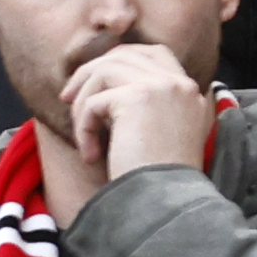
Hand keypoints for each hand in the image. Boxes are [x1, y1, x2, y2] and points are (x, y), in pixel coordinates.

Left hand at [62, 38, 217, 185]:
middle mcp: (179, 83)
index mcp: (189, 91)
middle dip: (89, 72)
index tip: (94, 82)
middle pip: (123, 54)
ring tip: (83, 136)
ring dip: (82, 103)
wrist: (166, 204)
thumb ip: (146, 105)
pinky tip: (90, 155)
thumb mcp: (161, 134)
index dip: (119, 60)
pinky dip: (83, 127)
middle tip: (67, 98)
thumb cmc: (158, 181)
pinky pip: (94, 102)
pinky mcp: (137, 97)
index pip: (153, 53)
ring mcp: (161, 86)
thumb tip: (101, 86)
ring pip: (104, 71)